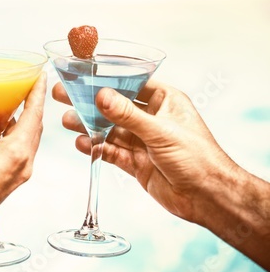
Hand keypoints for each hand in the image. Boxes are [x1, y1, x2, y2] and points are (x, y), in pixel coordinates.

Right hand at [0, 74, 45, 271]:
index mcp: (17, 151)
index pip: (34, 114)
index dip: (37, 92)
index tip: (40, 75)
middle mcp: (24, 162)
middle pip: (36, 126)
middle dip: (32, 105)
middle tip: (27, 85)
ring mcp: (19, 173)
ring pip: (28, 140)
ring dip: (23, 121)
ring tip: (13, 104)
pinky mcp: (10, 179)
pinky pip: (19, 151)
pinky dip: (14, 136)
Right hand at [51, 81, 237, 224]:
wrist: (207, 197)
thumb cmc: (198, 158)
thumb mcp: (160, 131)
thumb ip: (128, 115)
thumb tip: (101, 96)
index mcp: (166, 102)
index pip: (132, 84)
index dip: (108, 79)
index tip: (83, 74)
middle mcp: (153, 119)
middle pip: (115, 107)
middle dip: (89, 102)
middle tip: (64, 94)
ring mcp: (143, 142)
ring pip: (109, 129)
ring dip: (88, 125)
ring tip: (67, 120)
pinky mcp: (136, 163)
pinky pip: (110, 151)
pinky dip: (95, 147)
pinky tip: (81, 142)